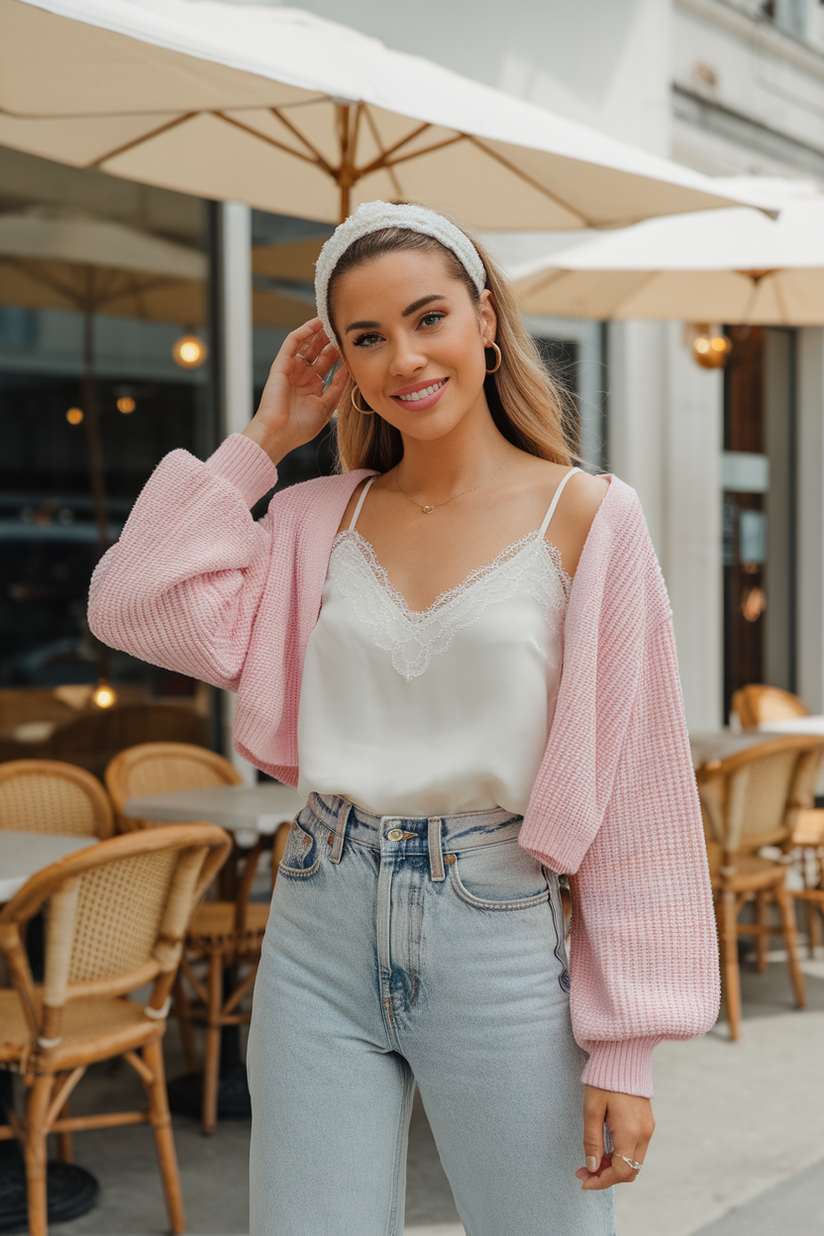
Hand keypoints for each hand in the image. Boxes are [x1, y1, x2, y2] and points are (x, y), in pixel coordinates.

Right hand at [242, 318, 347, 464]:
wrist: (278, 434)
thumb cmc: (299, 428)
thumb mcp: (326, 406)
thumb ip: (337, 387)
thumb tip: (348, 369)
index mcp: (312, 387)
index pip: (327, 364)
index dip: (339, 353)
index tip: (351, 343)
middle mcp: (302, 376)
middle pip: (318, 351)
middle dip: (330, 339)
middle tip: (342, 327)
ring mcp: (291, 370)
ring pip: (306, 344)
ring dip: (318, 332)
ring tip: (330, 320)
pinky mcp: (281, 365)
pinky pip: (292, 343)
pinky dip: (303, 332)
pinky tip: (315, 324)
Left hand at [575, 1086, 653, 1189]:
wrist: (622, 1056)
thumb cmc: (604, 1080)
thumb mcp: (592, 1109)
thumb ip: (592, 1141)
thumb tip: (592, 1167)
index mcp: (631, 1131)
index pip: (621, 1171)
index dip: (602, 1181)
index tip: (583, 1179)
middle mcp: (644, 1133)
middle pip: (629, 1171)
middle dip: (607, 1176)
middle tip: (584, 1170)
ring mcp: (648, 1128)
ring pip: (633, 1162)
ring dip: (614, 1166)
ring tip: (592, 1159)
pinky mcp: (647, 1123)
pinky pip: (636, 1149)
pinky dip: (621, 1155)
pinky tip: (604, 1148)